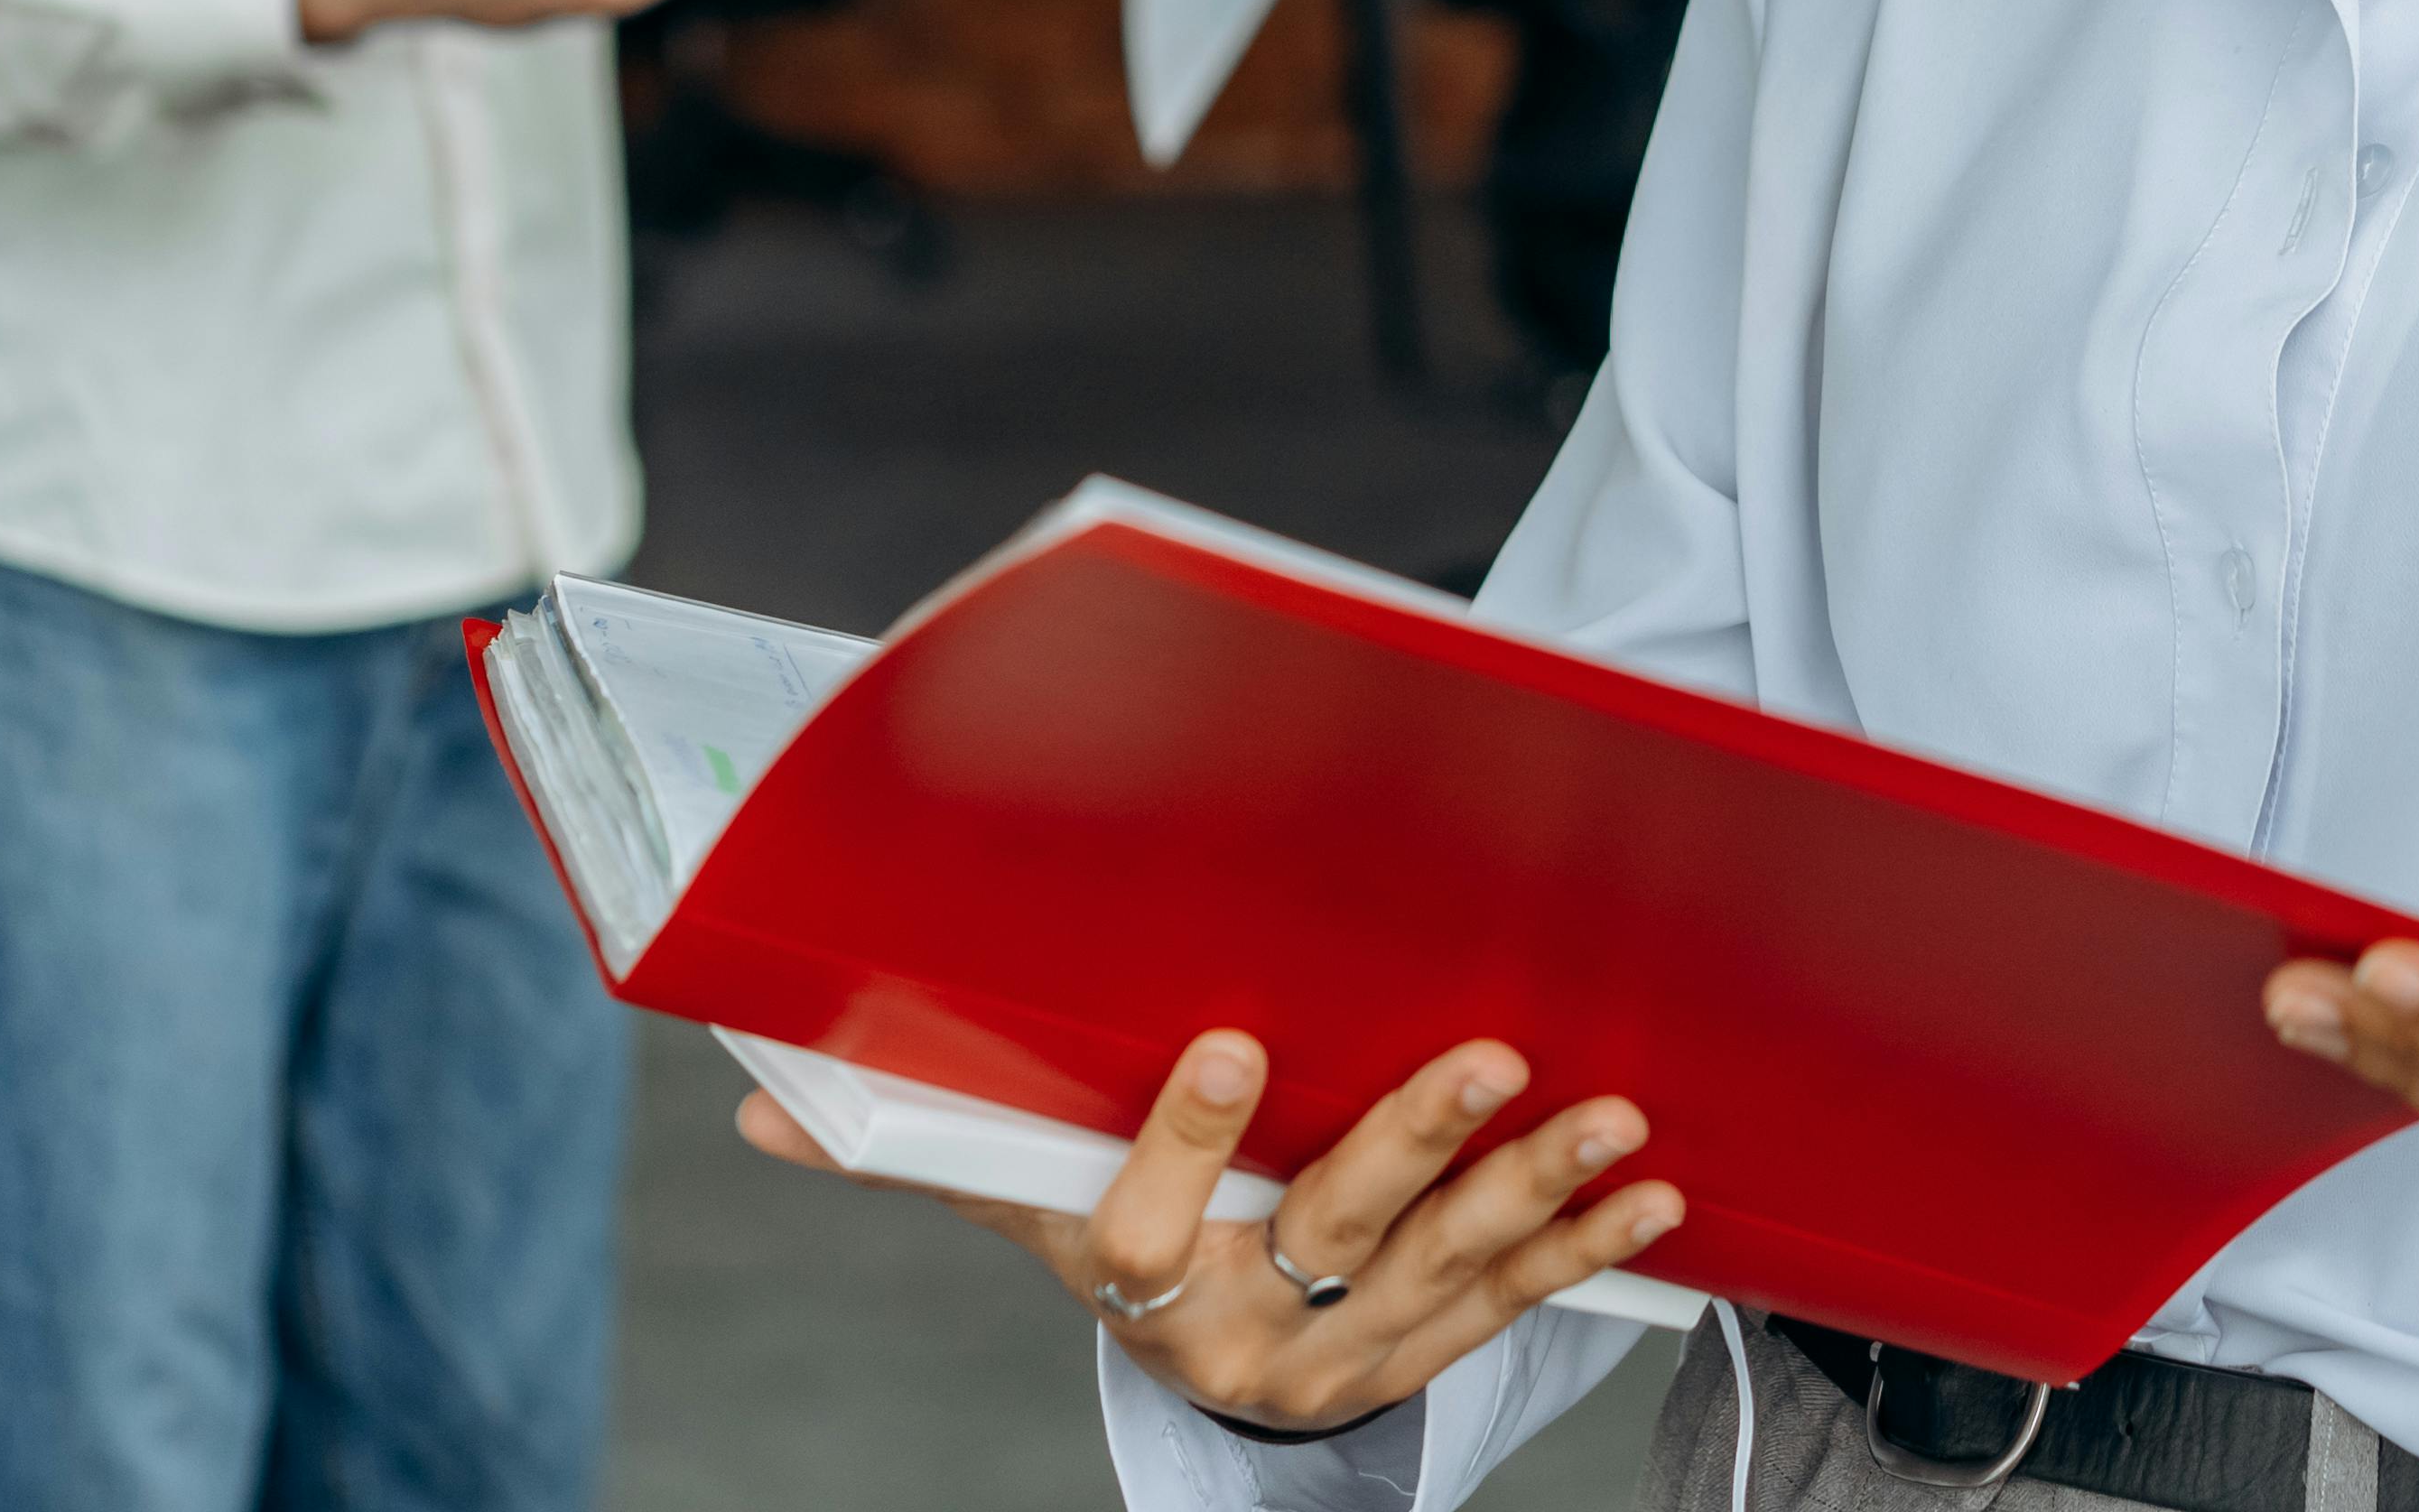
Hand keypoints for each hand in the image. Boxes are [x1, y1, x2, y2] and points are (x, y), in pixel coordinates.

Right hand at [738, 1029, 1681, 1435]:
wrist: (1213, 1380)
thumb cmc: (1114, 1239)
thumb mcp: (1020, 1205)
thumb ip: (917, 1147)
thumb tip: (758, 1109)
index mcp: (1143, 1288)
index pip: (1150, 1228)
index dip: (1187, 1142)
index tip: (1236, 1039)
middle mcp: (1254, 1336)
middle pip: (1332, 1239)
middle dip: (1414, 1150)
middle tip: (1486, 1057)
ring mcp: (1361, 1355)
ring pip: (1451, 1271)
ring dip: (1538, 1192)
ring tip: (1612, 1112)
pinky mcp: (1441, 1351)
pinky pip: (1525, 1303)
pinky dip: (1596, 1247)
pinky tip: (1660, 1193)